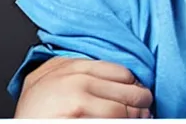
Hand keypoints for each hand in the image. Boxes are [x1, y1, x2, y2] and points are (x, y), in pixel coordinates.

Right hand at [14, 56, 152, 117]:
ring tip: (143, 118)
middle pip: (127, 91)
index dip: (135, 84)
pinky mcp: (76, 121)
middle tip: (147, 107)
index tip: (140, 90)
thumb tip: (125, 79)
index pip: (123, 73)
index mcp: (77, 67)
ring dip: (137, 116)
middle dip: (141, 101)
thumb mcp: (59, 77)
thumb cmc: (37, 104)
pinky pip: (110, 123)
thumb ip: (86, 72)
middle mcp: (79, 82)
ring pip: (122, 111)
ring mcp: (77, 103)